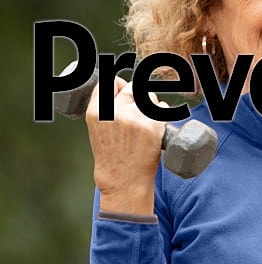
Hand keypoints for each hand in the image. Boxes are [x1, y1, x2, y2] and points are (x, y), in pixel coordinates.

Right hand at [85, 76, 166, 215]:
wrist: (123, 182)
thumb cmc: (112, 157)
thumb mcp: (98, 130)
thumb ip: (106, 107)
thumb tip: (121, 85)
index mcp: (97, 112)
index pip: (110, 82)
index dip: (119, 87)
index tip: (124, 93)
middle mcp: (115, 112)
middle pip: (132, 88)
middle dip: (136, 98)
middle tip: (137, 115)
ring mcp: (134, 118)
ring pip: (148, 96)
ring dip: (150, 106)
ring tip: (144, 125)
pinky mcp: (152, 126)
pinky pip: (162, 108)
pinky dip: (161, 115)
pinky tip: (154, 129)